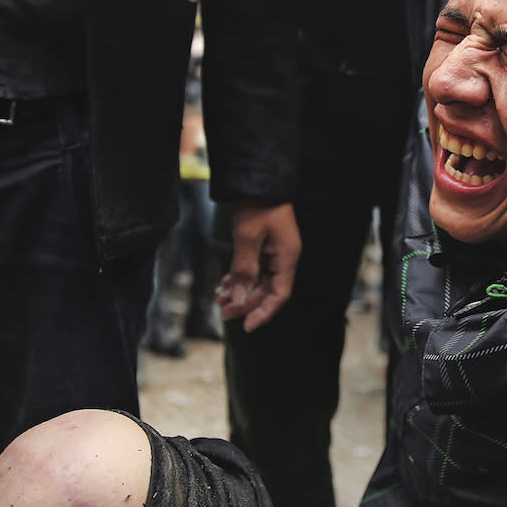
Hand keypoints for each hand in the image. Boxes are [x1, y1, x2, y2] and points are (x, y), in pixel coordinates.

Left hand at [216, 200, 300, 331]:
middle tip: (223, 312)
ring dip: (240, 291)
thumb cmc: (257, 206)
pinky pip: (254, 269)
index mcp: (287, 257)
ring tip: (219, 299)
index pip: (280, 295)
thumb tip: (237, 299)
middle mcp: (283, 257)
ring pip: (259, 281)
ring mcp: (274, 252)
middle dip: (246, 303)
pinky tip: (224, 283)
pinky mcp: (264, 246)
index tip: (247, 326)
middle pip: (268, 290)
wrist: (258, 180)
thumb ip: (243, 269)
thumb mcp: (247, 237)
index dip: (264, 312)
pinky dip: (239, 278)